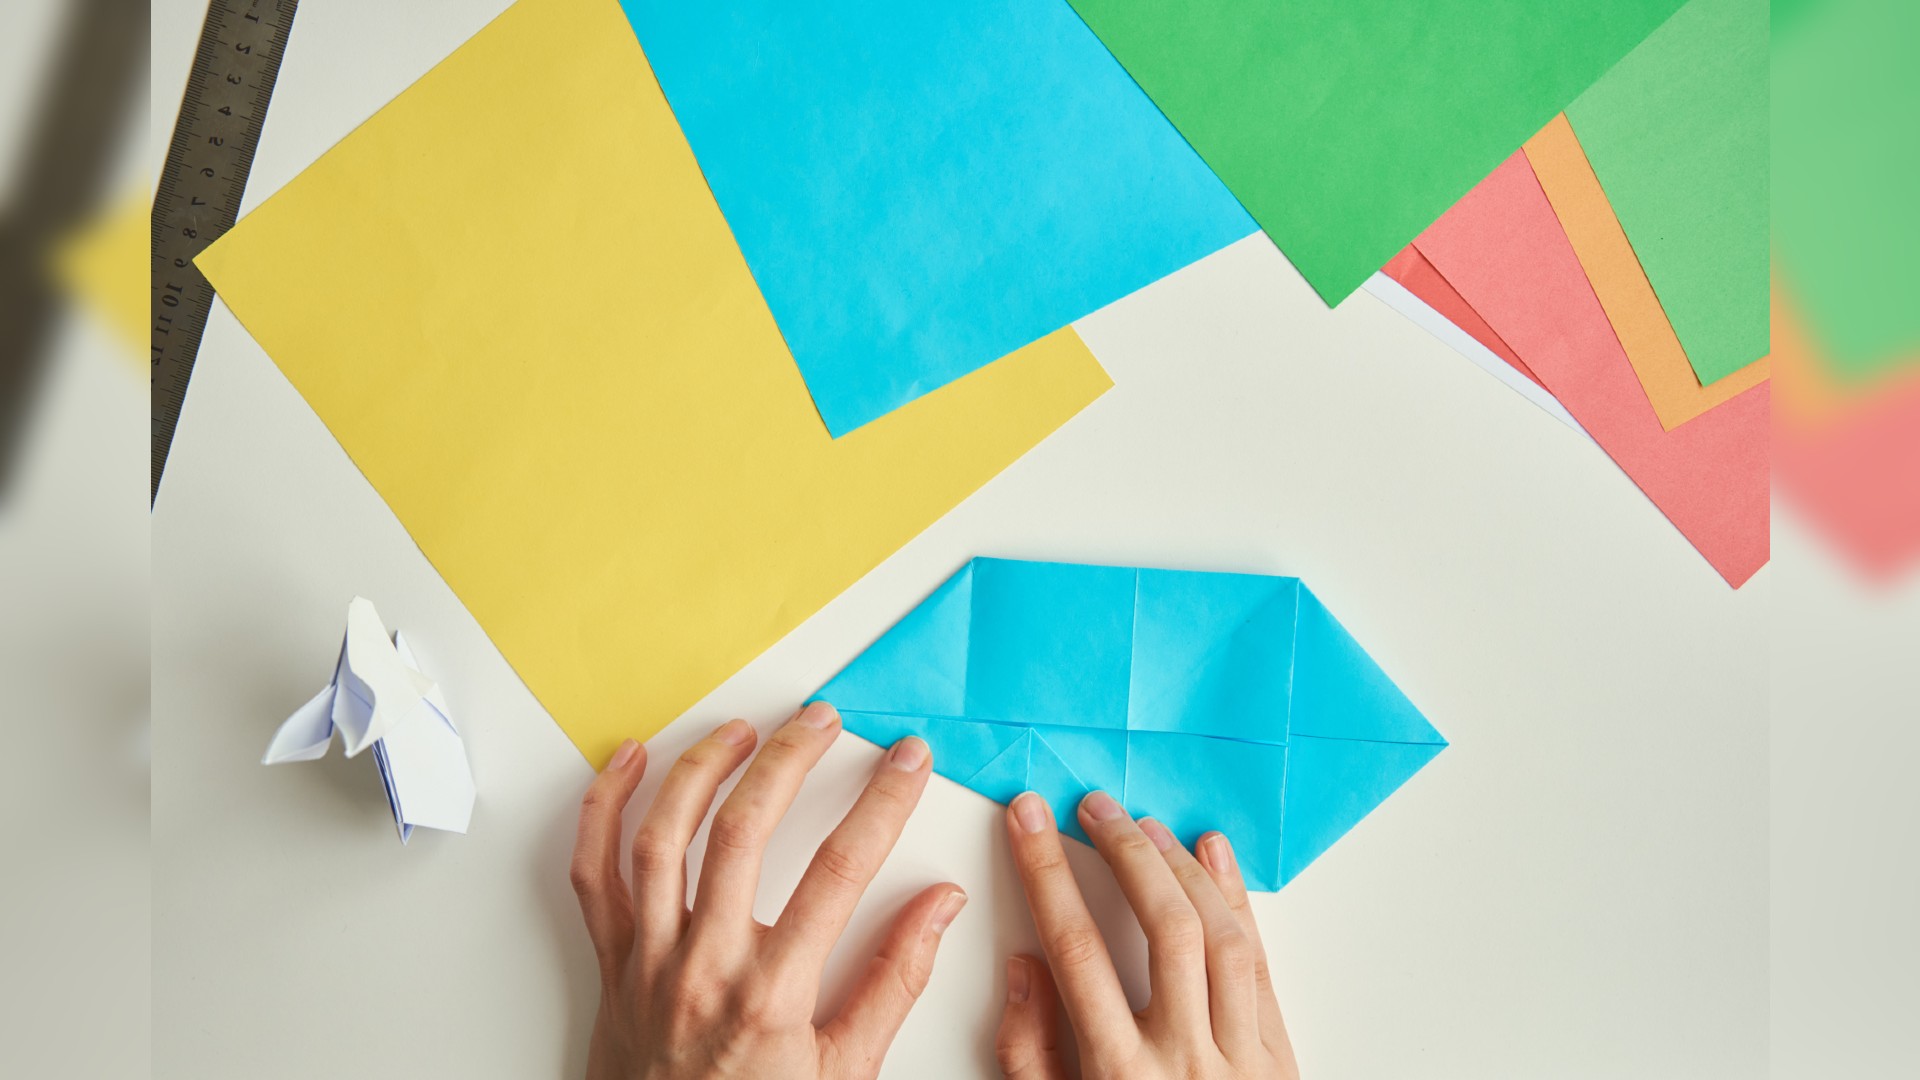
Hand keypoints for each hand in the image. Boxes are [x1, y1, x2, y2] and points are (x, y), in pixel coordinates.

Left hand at [571, 702, 966, 1079]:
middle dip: (790, 761)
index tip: (907, 761)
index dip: (881, 804)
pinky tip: (629, 760)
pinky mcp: (611, 961)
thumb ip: (893, 982)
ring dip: (702, 770)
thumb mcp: (846, 1072)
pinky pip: (594, 871)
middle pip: (744, 833)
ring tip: (741, 730)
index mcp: (772, 997)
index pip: (839, 872)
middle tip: (824, 722)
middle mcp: (705, 967)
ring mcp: (650, 959)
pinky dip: (604, 807)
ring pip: (663, 838)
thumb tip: (940, 906)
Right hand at [996, 790, 1299, 1078]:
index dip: (1047, 872)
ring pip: (1223, 936)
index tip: (1028, 819)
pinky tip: (1214, 855)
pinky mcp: (1282, 1059)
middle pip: (1162, 927)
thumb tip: (1025, 964)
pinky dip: (1239, 901)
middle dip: (1123, 852)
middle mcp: (1186, 1060)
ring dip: (1182, 867)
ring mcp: (1243, 1059)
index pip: (1077, 947)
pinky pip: (1263, 964)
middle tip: (1092, 805)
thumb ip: (1029, 1052)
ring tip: (1147, 824)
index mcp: (1119, 1078)